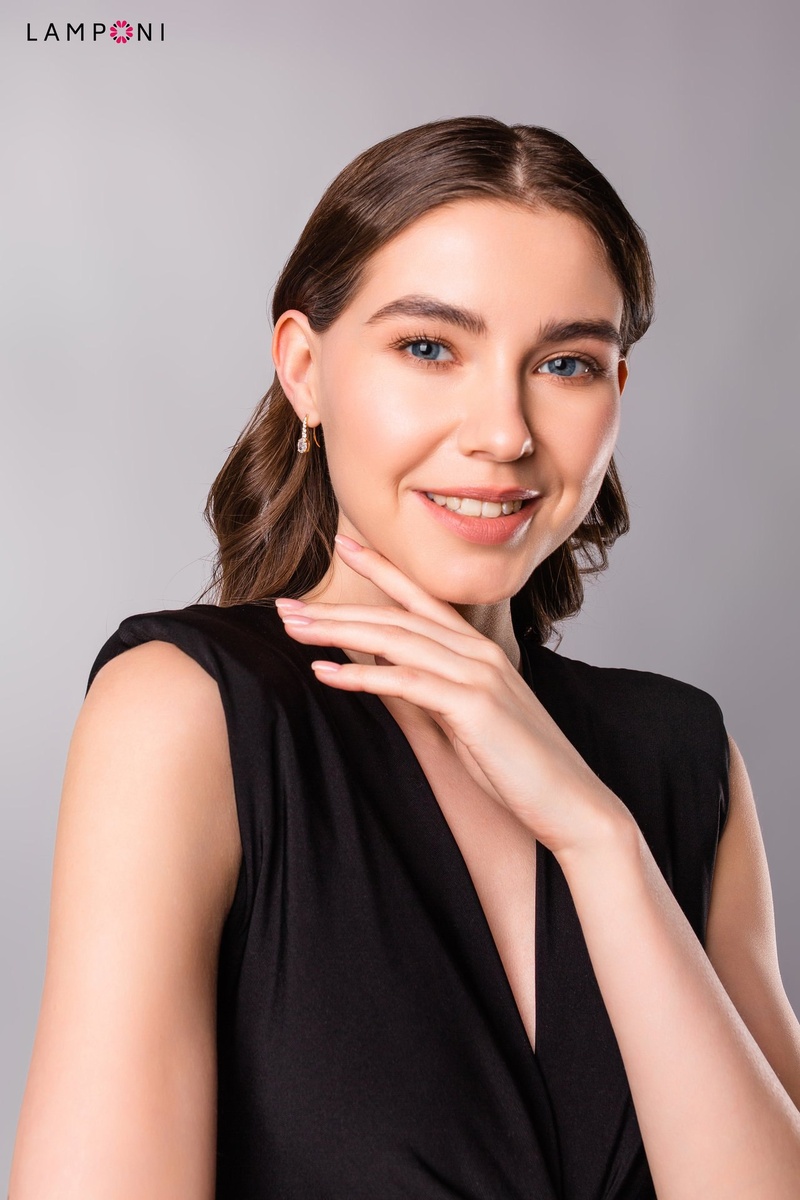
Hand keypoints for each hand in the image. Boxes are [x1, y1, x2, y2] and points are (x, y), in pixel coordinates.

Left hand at [276, 535, 631, 860]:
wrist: (572, 802)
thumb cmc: (518, 766)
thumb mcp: (464, 721)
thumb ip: (424, 691)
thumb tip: (377, 673)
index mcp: (479, 651)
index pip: (421, 599)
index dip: (381, 569)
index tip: (343, 546)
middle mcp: (478, 653)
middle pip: (396, 617)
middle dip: (337, 608)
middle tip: (285, 605)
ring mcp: (479, 676)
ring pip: (397, 641)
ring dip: (339, 633)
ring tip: (293, 629)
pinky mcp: (474, 706)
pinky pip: (407, 682)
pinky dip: (362, 675)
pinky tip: (324, 673)